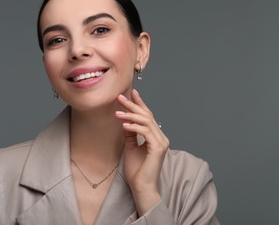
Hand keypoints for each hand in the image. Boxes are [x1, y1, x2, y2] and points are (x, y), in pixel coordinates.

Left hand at [115, 89, 168, 215]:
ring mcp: (161, 142)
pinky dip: (134, 127)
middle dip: (133, 105)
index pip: (148, 116)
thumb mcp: (131, 147)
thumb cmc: (137, 170)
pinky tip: (124, 125)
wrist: (142, 187)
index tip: (131, 92)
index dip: (140, 103)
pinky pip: (145, 132)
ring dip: (130, 115)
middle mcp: (161, 137)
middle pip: (147, 116)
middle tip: (120, 97)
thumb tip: (125, 121)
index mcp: (156, 137)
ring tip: (117, 113)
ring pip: (146, 122)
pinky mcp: (158, 148)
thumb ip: (131, 134)